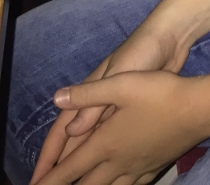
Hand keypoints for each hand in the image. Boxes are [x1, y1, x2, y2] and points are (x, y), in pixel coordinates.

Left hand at [31, 71, 207, 184]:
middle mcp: (118, 161)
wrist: (199, 109)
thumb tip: (57, 98)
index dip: (49, 180)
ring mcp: (137, 167)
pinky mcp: (154, 166)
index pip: (69, 168)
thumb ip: (88, 94)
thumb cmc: (160, 93)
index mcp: (105, 143)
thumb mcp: (121, 84)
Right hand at [33, 27, 190, 182]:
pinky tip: (111, 171)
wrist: (171, 37)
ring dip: (84, 164)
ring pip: (92, 143)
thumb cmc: (142, 51)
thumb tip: (69, 131)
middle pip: (74, 141)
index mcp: (89, 93)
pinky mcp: (133, 111)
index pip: (61, 131)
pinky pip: (113, 139)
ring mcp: (115, 108)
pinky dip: (106, 155)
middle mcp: (97, 103)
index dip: (48, 156)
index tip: (38, 181)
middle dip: (62, 166)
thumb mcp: (118, 76)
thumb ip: (95, 102)